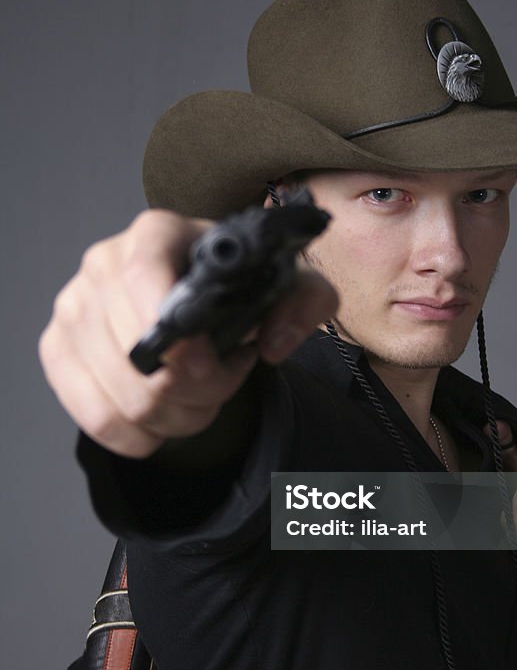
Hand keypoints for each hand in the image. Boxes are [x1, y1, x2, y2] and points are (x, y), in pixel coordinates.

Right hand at [39, 209, 337, 457]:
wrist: (198, 300)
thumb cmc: (239, 289)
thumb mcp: (289, 285)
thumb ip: (306, 301)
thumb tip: (272, 342)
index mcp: (157, 234)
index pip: (143, 278)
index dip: (175, 334)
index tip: (211, 361)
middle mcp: (103, 262)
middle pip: (138, 354)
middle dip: (196, 389)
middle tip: (223, 380)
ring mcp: (73, 307)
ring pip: (122, 394)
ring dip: (175, 416)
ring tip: (201, 398)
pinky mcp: (57, 349)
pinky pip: (93, 417)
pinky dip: (138, 435)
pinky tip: (165, 419)